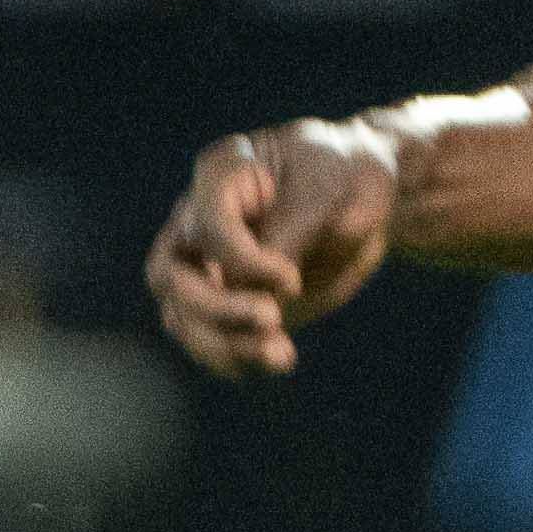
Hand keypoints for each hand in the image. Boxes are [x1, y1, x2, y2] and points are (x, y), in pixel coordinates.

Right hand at [151, 118, 398, 376]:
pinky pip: (207, 340)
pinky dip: (237, 359)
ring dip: (225, 344)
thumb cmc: (345, 179)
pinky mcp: (226, 302)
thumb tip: (249, 288)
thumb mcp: (329, 193)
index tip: (293, 278)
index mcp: (222, 172)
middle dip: (215, 307)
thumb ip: (290, 231)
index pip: (206, 225)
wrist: (364, 203)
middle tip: (272, 318)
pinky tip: (279, 359)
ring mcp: (206, 264)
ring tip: (281, 354)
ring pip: (181, 316)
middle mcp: (198, 219)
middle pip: (168, 274)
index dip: (243, 261)